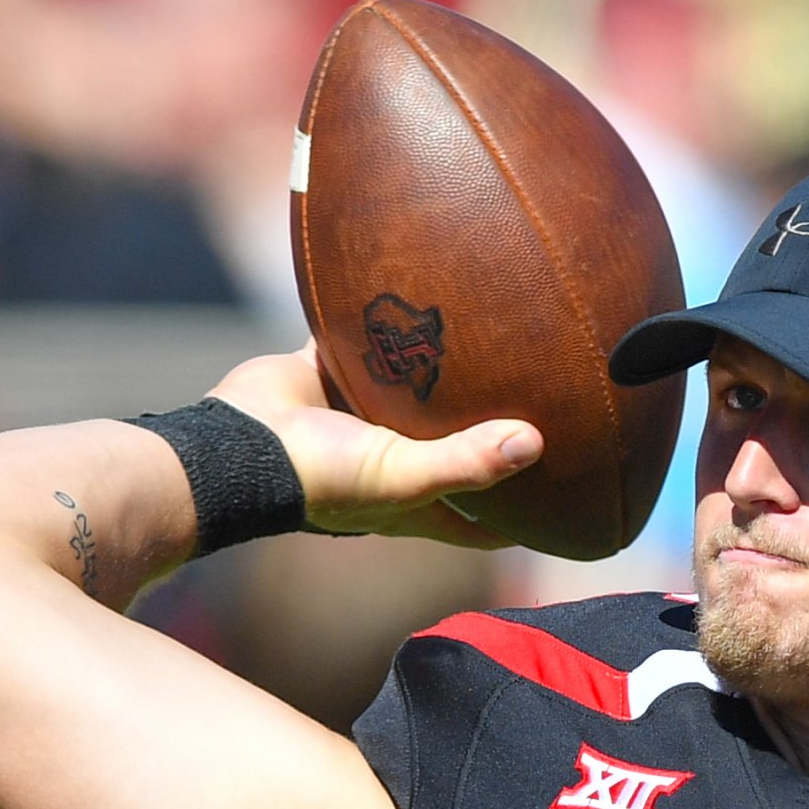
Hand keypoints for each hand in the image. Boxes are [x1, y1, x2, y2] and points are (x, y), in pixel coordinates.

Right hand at [210, 345, 540, 547]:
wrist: (234, 443)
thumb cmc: (320, 479)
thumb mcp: (402, 478)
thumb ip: (466, 461)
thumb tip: (537, 443)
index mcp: (417, 499)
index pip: (484, 521)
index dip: (527, 517)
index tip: (573, 499)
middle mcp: (397, 458)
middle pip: (459, 446)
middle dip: (498, 428)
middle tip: (554, 398)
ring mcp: (365, 415)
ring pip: (421, 389)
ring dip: (450, 367)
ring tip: (503, 330)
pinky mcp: (335, 370)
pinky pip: (372, 339)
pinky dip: (393, 319)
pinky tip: (431, 288)